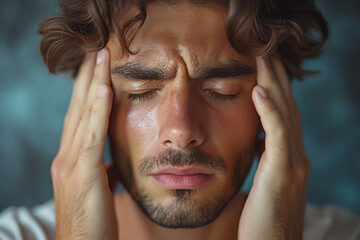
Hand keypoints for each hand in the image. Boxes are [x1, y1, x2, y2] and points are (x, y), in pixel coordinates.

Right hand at [50, 48, 117, 238]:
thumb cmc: (93, 220)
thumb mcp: (99, 189)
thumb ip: (103, 170)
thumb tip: (113, 161)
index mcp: (72, 158)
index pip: (79, 117)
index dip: (86, 91)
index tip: (96, 69)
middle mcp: (66, 156)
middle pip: (78, 109)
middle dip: (87, 79)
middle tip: (96, 51)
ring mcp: (70, 165)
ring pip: (82, 116)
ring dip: (92, 84)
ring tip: (100, 57)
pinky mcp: (82, 175)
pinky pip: (91, 138)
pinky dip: (97, 112)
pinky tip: (103, 90)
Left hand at [238, 57, 310, 238]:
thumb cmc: (264, 218)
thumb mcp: (266, 181)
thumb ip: (266, 157)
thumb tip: (258, 138)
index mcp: (288, 156)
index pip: (283, 113)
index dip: (275, 87)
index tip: (263, 66)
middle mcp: (296, 155)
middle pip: (287, 107)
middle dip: (276, 77)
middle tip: (266, 51)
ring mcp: (293, 163)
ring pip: (285, 115)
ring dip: (274, 84)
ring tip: (263, 58)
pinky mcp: (283, 173)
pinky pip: (278, 137)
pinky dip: (270, 113)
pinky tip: (260, 92)